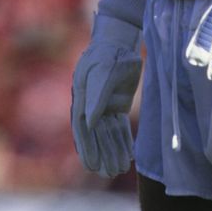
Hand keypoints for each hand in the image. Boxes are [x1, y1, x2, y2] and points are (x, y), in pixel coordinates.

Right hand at [71, 0, 144, 177]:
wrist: (121, 38)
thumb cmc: (112, 51)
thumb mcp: (107, 69)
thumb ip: (99, 93)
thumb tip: (90, 119)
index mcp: (82, 94)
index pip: (83, 126)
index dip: (87, 147)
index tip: (92, 165)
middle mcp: (90, 102)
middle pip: (95, 134)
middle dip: (102, 153)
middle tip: (109, 173)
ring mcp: (103, 104)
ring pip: (107, 133)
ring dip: (113, 150)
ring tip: (120, 169)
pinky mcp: (116, 104)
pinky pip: (118, 127)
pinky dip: (123, 141)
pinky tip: (129, 156)